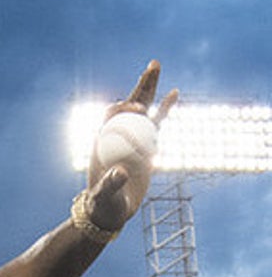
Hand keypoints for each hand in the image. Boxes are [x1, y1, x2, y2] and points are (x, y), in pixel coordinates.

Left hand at [85, 60, 178, 230]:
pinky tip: (174, 93)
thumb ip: (110, 184)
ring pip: (143, 110)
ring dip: (150, 89)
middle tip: (154, 64)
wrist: (109, 211)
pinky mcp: (145, 146)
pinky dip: (165, 108)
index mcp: (103, 142)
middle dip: (141, 86)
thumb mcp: (105, 194)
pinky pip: (156, 124)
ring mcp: (132, 139)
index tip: (132, 107)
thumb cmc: (103, 204)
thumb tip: (120, 173)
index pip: (111, 117)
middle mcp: (117, 136)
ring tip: (155, 65)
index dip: (121, 108)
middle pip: (129, 105)